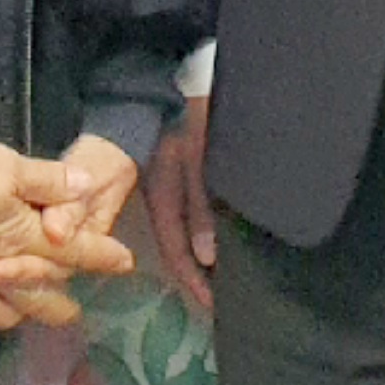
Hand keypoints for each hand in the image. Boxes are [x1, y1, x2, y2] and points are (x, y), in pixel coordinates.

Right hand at [0, 137, 132, 350]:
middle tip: (70, 310)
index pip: (71, 252)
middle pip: (32, 298)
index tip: (125, 263)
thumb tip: (86, 186)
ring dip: (2, 316)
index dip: (100, 256)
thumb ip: (49, 180)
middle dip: (55, 306)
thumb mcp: (10, 165)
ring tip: (13, 316)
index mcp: (20, 238)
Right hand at [142, 94, 216, 316]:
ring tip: (224, 272)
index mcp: (161, 197)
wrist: (168, 77)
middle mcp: (160, 196)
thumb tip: (206, 258)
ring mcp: (166, 183)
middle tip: (222, 296)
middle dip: (197, 275)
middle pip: (176, 246)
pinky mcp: (174, 171)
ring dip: (201, 254)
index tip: (214, 306)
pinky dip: (202, 232)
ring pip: (181, 231)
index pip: (175, 252)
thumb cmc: (186, 116)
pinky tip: (219, 235)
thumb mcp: (197, 159)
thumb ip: (200, 206)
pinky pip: (186, 213)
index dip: (193, 282)